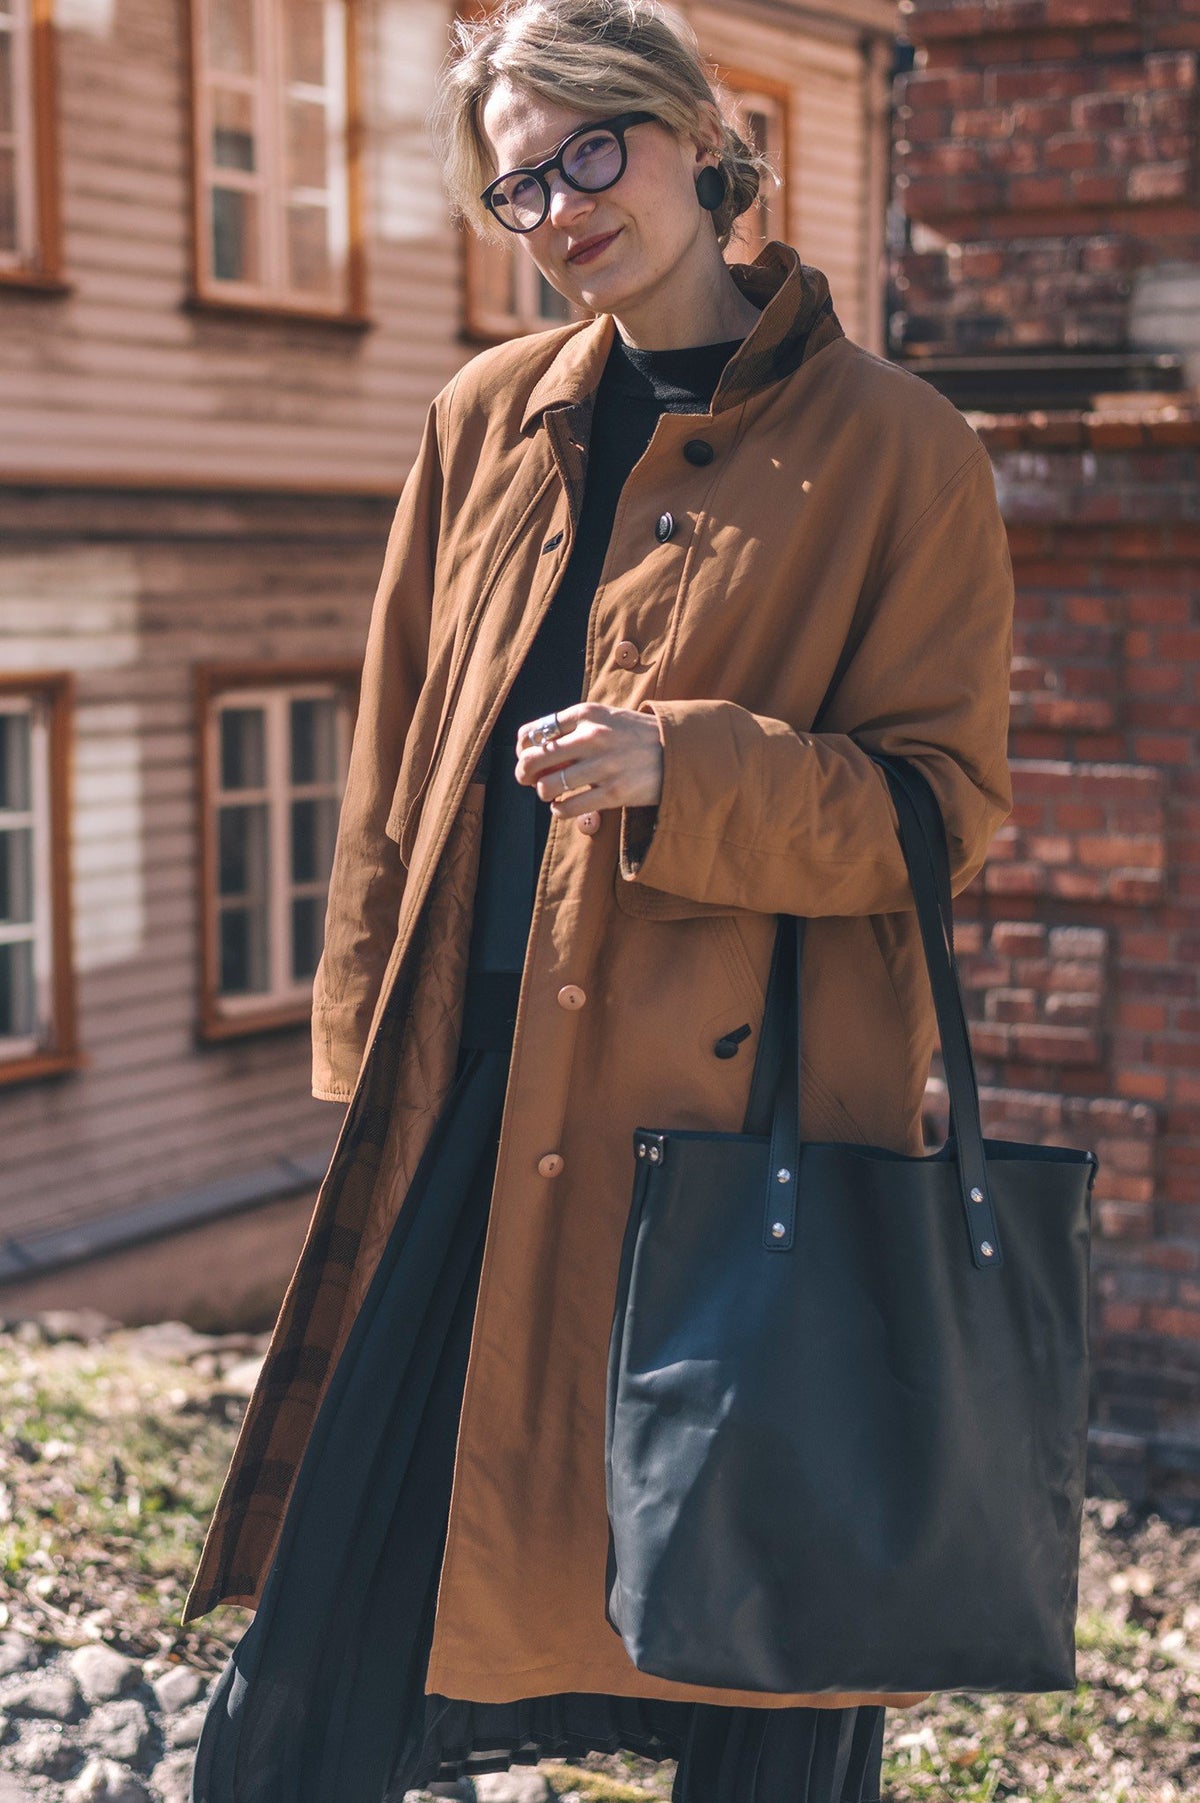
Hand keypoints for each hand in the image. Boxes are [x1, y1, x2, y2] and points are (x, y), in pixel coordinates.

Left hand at [514, 702, 662, 820]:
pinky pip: (569, 807)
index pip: (535, 731)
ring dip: (544, 793)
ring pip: (549, 786)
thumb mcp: (606, 717)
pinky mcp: (613, 792)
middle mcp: (592, 736)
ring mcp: (603, 766)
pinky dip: (560, 810)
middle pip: (535, 759)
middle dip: (524, 772)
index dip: (523, 748)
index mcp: (587, 714)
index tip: (526, 756)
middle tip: (526, 779)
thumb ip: (574, 727)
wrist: (678, 750)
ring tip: (551, 793)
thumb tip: (534, 749)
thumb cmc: (636, 735)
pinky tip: (564, 807)